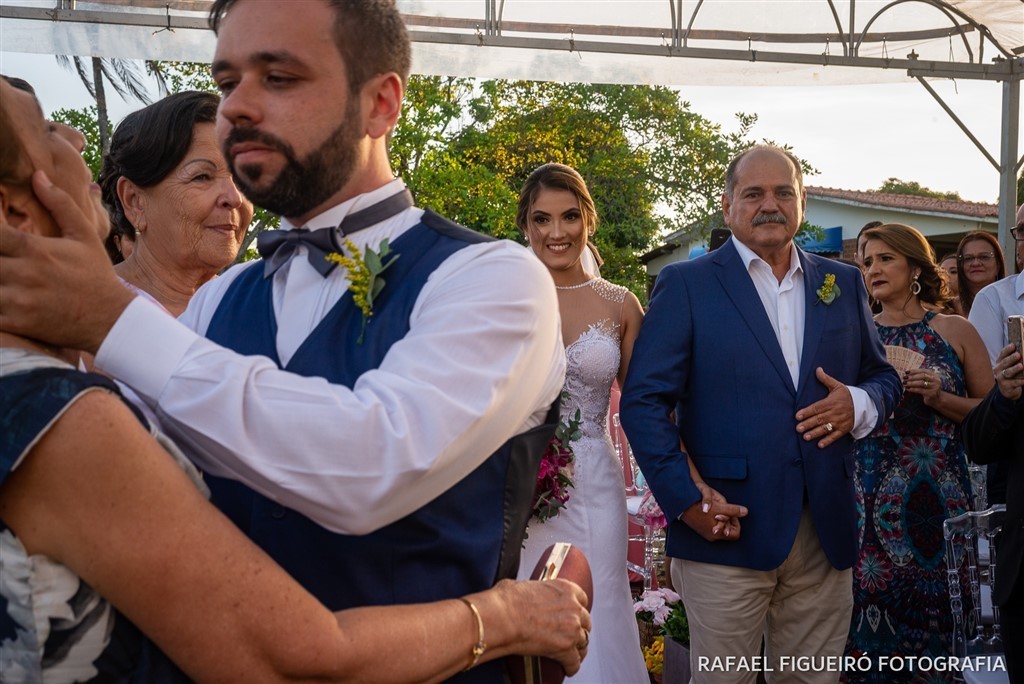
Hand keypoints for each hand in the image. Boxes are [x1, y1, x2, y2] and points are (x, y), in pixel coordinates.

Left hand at [0, 171, 132, 352]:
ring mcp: (18, 301)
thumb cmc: (96, 275)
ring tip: (3, 271)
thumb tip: (37, 175)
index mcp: (36, 250)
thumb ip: (60, 204)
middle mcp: (24, 274)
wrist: (112, 320)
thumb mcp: (85, 236)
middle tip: (2, 254)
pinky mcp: (16, 323)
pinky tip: (4, 293)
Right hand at [492, 578, 591, 674]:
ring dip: (578, 648)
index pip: (582, 599)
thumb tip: (523, 593)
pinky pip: (574, 661)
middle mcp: (573, 607)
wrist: (501, 617)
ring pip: (583, 642)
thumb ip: (533, 590)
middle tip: (571, 634)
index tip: (573, 614)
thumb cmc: (506, 600)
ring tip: (573, 654)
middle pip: (585, 621)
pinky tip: (568, 668)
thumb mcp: (523, 585)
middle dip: (579, 628)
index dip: (577, 608)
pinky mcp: (565, 648)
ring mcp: (571, 628)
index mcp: (564, 589)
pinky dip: (572, 666)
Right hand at [695, 480, 743, 538]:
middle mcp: (712, 536)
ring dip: (722, 518)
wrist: (683, 505)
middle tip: (723, 510)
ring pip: (722, 527)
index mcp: (717, 534)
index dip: (736, 522)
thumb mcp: (719, 507)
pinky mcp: (702, 529)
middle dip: (729, 519)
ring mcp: (707, 533)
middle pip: (729, 530)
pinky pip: (714, 526)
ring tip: (717, 509)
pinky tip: (711, 512)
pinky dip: (716, 519)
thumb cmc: (700, 506)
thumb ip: (733, 510)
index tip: (731, 513)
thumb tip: (745, 512)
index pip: (736, 533)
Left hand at [795, 367, 853, 446]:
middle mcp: (835, 413)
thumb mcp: (837, 386)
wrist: (864, 405)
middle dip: (808, 424)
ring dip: (815, 433)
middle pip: (820, 419)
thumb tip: (817, 369)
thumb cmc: (847, 395)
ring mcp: (840, 422)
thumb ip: (826, 379)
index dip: (807, 412)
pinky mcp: (844, 429)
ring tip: (805, 437)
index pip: (817, 407)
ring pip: (826, 428)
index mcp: (832, 402)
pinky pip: (835, 436)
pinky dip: (828, 441)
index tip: (797, 416)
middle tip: (798, 428)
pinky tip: (820, 445)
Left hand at [903, 366, 942, 405]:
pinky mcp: (931, 394)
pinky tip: (908, 389)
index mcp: (934, 375)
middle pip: (922, 376)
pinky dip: (913, 389)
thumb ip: (919, 377)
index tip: (906, 372)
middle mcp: (936, 380)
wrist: (936, 400)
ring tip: (904, 383)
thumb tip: (906, 374)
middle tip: (904, 378)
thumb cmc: (928, 389)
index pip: (923, 371)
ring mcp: (934, 387)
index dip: (914, 371)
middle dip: (912, 377)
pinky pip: (920, 390)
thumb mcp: (926, 382)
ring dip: (911, 383)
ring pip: (921, 383)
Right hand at [993, 344, 1023, 400]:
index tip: (1013, 345)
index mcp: (1000, 362)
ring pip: (1007, 372)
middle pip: (1004, 362)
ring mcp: (1001, 378)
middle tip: (1018, 354)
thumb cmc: (1011, 375)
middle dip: (1011, 358)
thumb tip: (1022, 354)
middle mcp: (998, 369)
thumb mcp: (1010, 366)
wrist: (1007, 390)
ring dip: (1014, 369)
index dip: (1007, 349)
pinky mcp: (1006, 386)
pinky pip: (1014, 382)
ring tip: (1021, 366)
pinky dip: (1021, 380)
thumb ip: (1014, 360)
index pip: (1003, 354)